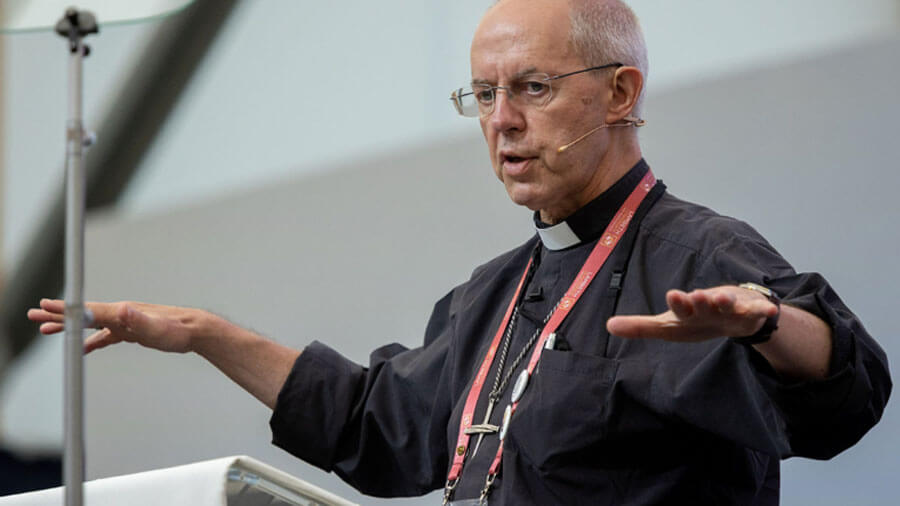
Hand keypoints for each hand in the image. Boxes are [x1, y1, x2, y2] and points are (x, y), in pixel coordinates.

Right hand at [27, 299, 203, 353]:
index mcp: (123, 312)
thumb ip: (138, 319)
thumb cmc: (178, 330)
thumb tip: (122, 309)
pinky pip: (107, 336)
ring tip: (46, 332)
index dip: (65, 310)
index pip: (88, 311)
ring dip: (70, 329)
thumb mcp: (157, 328)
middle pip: (84, 315)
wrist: (196, 331)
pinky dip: (92, 341)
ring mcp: (127, 323)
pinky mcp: (133, 332)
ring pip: (92, 326)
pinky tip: (83, 348)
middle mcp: (122, 314)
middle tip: (33, 316)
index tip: (43, 306)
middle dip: (58, 316)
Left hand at [606, 286, 776, 341]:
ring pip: (729, 304)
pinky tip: (769, 310)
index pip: (680, 307)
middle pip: (703, 303)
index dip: (677, 302)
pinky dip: (763, 310)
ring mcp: (730, 308)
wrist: (732, 314)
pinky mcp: (750, 313)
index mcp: (688, 310)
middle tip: (695, 295)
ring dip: (726, 301)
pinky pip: (758, 312)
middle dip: (699, 300)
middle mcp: (708, 305)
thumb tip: (608, 325)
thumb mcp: (668, 327)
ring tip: (723, 297)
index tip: (672, 295)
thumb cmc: (694, 319)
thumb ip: (640, 327)